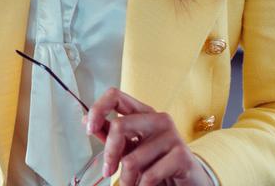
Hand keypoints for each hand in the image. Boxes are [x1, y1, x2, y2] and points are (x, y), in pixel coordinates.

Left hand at [85, 88, 214, 185]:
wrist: (189, 181)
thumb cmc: (156, 162)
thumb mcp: (129, 147)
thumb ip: (109, 134)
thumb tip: (85, 120)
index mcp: (143, 112)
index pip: (115, 96)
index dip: (98, 109)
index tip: (89, 129)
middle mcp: (158, 119)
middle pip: (120, 126)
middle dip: (109, 153)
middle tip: (107, 171)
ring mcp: (172, 136)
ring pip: (132, 159)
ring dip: (126, 179)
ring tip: (130, 184)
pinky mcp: (182, 156)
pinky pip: (149, 175)